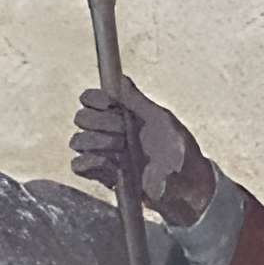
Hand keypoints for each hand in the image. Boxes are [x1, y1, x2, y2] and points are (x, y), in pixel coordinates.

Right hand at [71, 77, 218, 225]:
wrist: (186, 185)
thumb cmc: (179, 151)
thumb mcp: (162, 121)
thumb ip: (138, 101)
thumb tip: (121, 78)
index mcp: (121, 114)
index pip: (91, 99)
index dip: (94, 98)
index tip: (110, 104)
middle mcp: (108, 132)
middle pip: (81, 118)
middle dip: (100, 122)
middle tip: (124, 131)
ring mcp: (104, 153)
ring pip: (77, 141)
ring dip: (98, 142)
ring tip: (122, 149)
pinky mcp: (102, 176)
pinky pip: (78, 166)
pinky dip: (91, 163)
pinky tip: (113, 165)